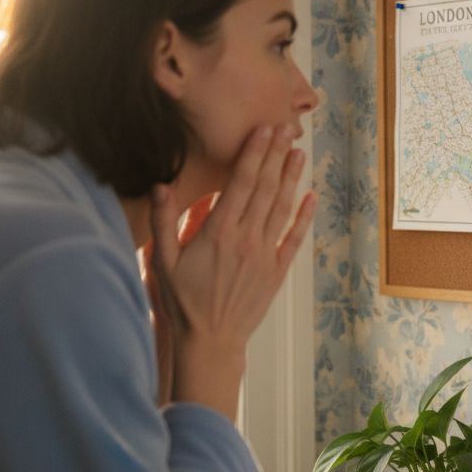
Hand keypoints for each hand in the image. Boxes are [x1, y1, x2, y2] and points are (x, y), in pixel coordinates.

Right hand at [148, 125, 314, 419]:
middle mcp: (246, 240)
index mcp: (218, 233)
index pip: (241, 184)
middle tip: (285, 129)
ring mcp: (265, 256)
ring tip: (298, 153)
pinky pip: (293, 239)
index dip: (254, 154)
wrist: (209, 341)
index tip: (263, 131)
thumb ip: (163, 222)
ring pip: (282, 209)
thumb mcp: (161, 261)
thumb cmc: (181, 302)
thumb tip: (160, 185)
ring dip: (291, 179)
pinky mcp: (276, 272)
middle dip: (275, 157)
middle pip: (265, 190)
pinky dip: (303, 217)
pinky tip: (311, 197)